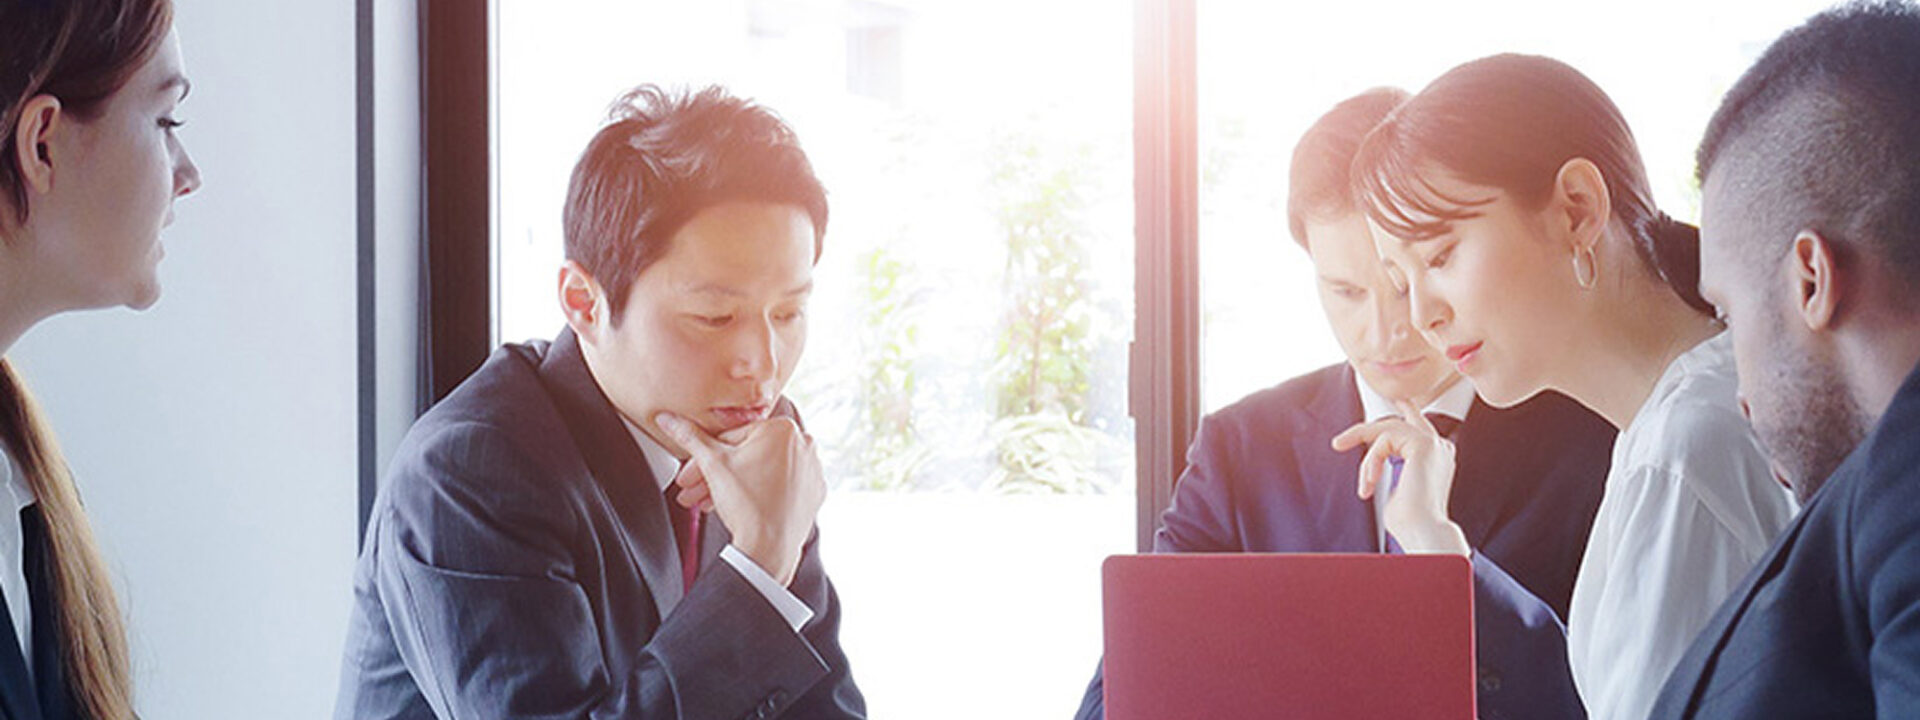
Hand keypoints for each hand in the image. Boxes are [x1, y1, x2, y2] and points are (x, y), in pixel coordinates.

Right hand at [655, 411, 824, 585]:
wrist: (769, 550)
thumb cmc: (746, 504)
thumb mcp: (712, 464)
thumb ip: (690, 437)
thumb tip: (668, 419)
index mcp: (783, 428)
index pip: (732, 437)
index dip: (703, 457)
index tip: (689, 474)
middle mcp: (804, 443)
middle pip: (747, 455)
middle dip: (715, 474)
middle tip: (693, 490)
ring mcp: (812, 469)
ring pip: (762, 470)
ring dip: (732, 484)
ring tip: (707, 502)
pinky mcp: (814, 492)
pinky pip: (780, 486)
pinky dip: (759, 492)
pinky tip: (738, 505)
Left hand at [1331, 401, 1469, 555]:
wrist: (1423, 530)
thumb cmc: (1410, 521)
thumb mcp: (1396, 491)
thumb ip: (1390, 472)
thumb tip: (1373, 470)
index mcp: (1436, 458)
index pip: (1413, 427)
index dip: (1392, 421)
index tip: (1365, 428)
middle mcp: (1438, 447)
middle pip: (1399, 421)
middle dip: (1365, 430)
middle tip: (1339, 443)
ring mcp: (1433, 444)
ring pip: (1387, 430)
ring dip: (1369, 460)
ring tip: (1366, 485)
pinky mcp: (1423, 444)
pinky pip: (1385, 440)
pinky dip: (1372, 462)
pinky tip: (1371, 484)